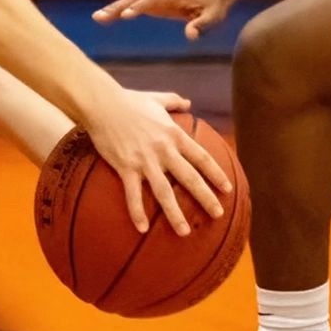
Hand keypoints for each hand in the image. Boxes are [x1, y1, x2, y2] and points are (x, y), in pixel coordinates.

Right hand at [76, 85, 229, 235]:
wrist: (102, 104)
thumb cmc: (130, 100)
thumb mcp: (157, 99)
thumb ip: (174, 102)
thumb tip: (188, 102)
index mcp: (174, 134)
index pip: (201, 157)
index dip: (216, 174)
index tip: (227, 188)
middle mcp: (163, 149)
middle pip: (189, 178)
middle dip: (205, 197)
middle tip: (218, 214)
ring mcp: (144, 160)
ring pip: (164, 191)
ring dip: (175, 213)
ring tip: (185, 232)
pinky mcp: (125, 167)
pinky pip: (133, 194)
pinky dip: (137, 212)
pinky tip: (142, 229)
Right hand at [93, 0, 237, 40]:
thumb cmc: (214, 6)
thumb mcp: (213, 17)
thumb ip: (201, 25)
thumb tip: (190, 36)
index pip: (152, 2)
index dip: (139, 8)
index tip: (125, 15)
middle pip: (135, 0)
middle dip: (117, 8)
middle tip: (100, 17)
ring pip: (130, 1)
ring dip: (113, 9)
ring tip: (97, 18)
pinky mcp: (153, 3)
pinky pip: (132, 5)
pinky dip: (118, 10)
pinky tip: (106, 18)